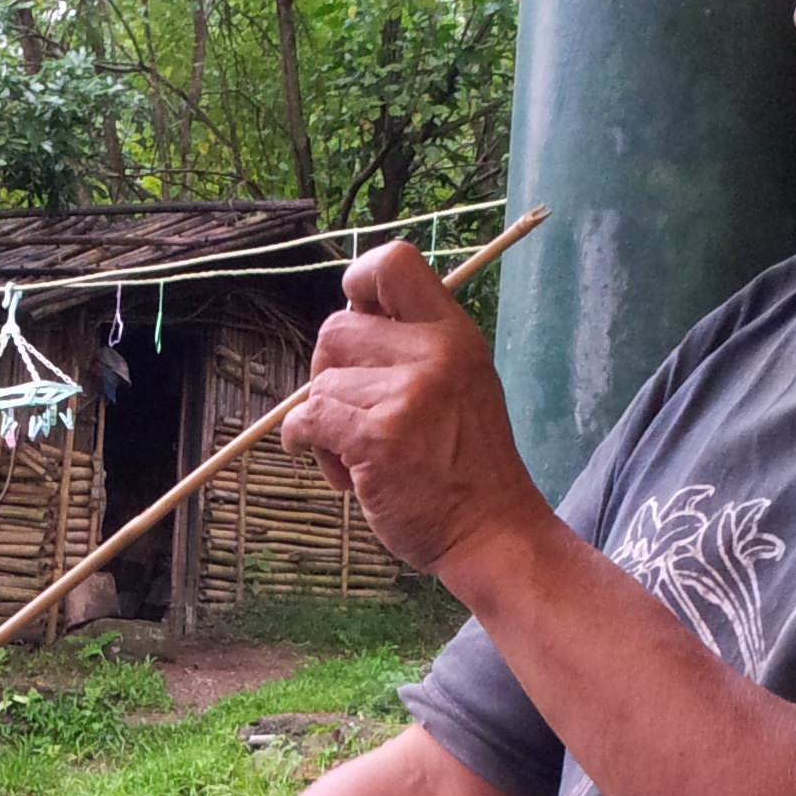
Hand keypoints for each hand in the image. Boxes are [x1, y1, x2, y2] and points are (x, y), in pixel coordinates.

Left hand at [285, 240, 549, 573]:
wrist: (492, 530)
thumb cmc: (468, 465)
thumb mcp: (460, 383)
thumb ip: (413, 347)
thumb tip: (348, 320)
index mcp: (454, 334)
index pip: (394, 264)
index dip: (358, 283)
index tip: (356, 317)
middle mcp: (433, 353)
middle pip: (336, 329)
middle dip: (329, 373)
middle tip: (356, 412)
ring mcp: (406, 394)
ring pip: (319, 384)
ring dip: (324, 422)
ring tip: (361, 454)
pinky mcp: (376, 437)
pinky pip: (306, 419)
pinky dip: (304, 442)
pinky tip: (337, 467)